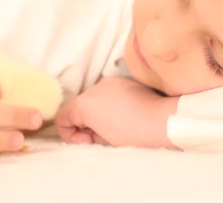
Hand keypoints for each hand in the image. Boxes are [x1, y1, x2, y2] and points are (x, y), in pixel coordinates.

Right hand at [55, 76, 178, 148]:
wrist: (160, 121)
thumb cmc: (131, 134)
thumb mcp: (102, 138)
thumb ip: (86, 131)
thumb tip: (87, 129)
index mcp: (84, 103)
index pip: (63, 118)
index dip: (72, 135)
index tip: (90, 141)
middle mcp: (94, 88)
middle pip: (78, 107)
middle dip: (86, 123)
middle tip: (103, 136)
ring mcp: (109, 82)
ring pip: (94, 99)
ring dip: (99, 112)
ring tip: (116, 125)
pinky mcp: (123, 81)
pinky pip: (108, 93)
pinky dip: (111, 103)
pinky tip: (126, 113)